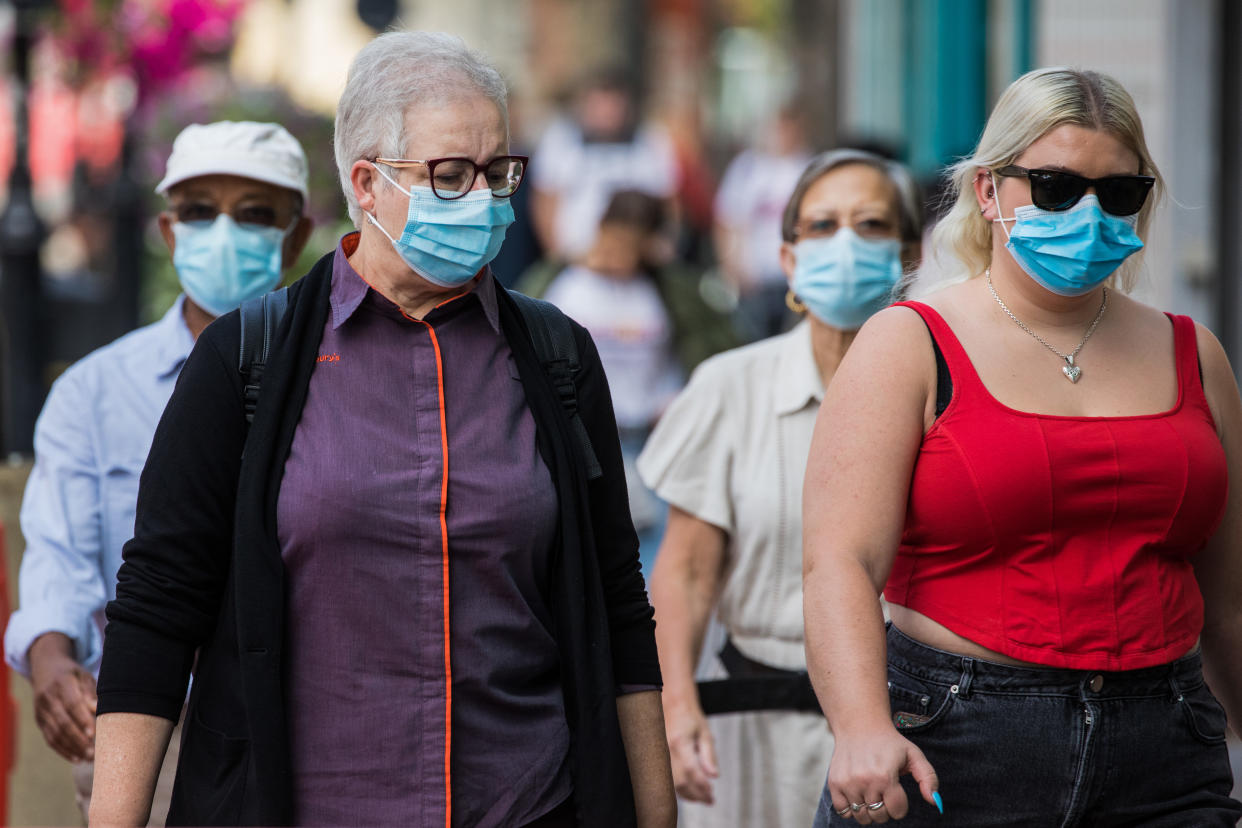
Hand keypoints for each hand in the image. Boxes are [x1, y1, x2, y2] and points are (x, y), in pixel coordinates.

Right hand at [29, 633, 96, 761]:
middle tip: (94, 752)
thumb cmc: (73, 674)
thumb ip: (91, 692)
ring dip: (72, 748)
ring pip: (55, 734)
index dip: (82, 720)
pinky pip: (49, 739)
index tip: (94, 734)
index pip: (72, 704)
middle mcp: (48, 699)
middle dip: (78, 739)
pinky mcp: (40, 721)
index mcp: (62, 684)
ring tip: (89, 758)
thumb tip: (98, 709)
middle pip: (62, 722)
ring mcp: (41, 711)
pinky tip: (76, 758)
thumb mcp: (84, 676)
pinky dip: (62, 750)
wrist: (46, 669)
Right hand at [664, 701, 718, 802]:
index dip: (702, 787)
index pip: (692, 772)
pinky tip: (687, 790)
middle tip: (709, 800)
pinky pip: (664, 778)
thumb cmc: (689, 716)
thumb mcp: (705, 733)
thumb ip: (709, 755)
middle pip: (680, 782)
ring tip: (700, 797)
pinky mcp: (655, 756)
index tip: (712, 796)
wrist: (671, 702)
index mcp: (680, 743)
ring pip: (670, 783)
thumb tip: (714, 776)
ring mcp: (658, 754)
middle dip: (695, 795)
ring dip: (685, 794)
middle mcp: (666, 750)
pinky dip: (676, 787)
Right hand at [828, 727, 938, 823]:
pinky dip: (850, 809)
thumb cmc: (889, 742)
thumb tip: (935, 803)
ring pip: (861, 816)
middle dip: (884, 808)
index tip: (897, 791)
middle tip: (883, 791)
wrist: (859, 725)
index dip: (900, 804)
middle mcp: (865, 781)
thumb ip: (928, 778)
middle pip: (879, 816)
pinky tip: (857, 795)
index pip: (897, 811)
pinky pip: (843, 811)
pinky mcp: (834, 783)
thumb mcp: (914, 755)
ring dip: (868, 809)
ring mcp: (848, 783)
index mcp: (885, 776)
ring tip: (870, 793)